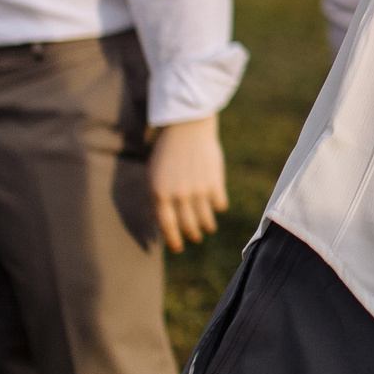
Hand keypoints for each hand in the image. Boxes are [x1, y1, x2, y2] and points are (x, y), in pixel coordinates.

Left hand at [149, 116, 226, 253]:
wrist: (187, 126)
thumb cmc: (167, 151)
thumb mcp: (154, 175)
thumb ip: (158, 198)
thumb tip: (160, 221)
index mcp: (160, 193)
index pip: (167, 225)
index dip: (173, 240)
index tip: (178, 247)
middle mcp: (179, 195)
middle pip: (187, 225)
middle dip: (191, 234)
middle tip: (194, 238)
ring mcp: (198, 189)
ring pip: (205, 218)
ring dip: (206, 226)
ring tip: (207, 228)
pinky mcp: (215, 182)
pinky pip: (219, 204)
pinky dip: (218, 208)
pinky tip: (216, 207)